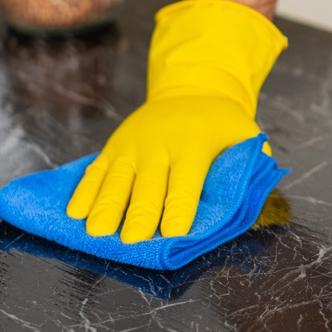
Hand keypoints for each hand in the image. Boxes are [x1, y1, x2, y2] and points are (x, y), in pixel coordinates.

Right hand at [66, 0, 286, 242]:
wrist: (190, 89)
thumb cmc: (221, 124)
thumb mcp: (244, 133)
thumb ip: (252, 161)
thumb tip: (256, 187)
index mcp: (193, 146)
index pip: (185, 183)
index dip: (179, 210)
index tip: (172, 234)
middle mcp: (159, 146)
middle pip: (147, 186)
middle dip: (139, 215)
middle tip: (131, 242)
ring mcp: (133, 146)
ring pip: (116, 180)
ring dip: (105, 208)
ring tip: (96, 234)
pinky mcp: (114, 147)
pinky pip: (96, 171)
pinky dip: (84, 192)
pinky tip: (74, 214)